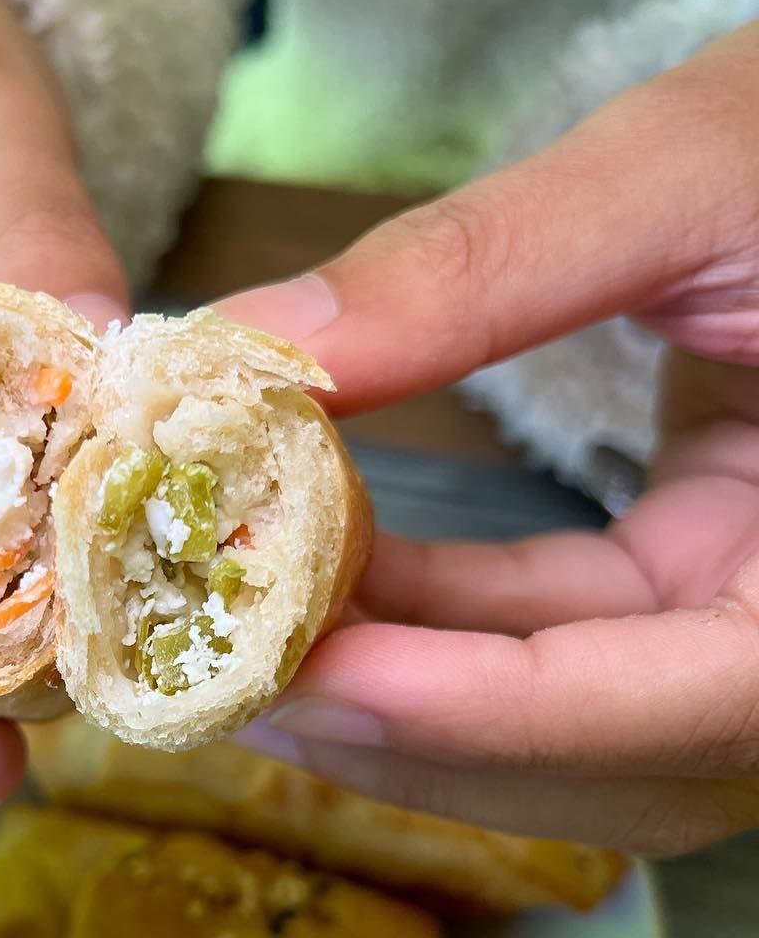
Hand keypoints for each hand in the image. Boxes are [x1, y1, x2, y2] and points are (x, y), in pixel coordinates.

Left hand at [219, 21, 758, 853]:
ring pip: (568, 730)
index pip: (698, 697)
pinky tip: (327, 571)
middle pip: (613, 763)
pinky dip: (437, 622)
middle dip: (412, 732)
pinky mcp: (697, 580)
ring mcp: (751, 617)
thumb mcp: (697, 174)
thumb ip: (488, 267)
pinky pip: (557, 638)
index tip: (316, 675)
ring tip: (246, 632)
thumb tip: (263, 348)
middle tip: (232, 678)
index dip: (494, 709)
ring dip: (401, 690)